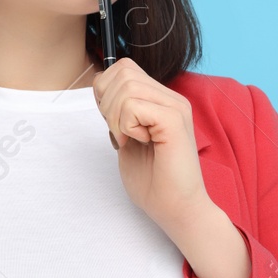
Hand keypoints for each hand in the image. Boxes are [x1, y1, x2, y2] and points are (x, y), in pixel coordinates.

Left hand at [91, 58, 208, 232]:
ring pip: (126, 87)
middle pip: (122, 71)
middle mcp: (171, 98)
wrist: (177, 209)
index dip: (106, 91)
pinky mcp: (174, 121)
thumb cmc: (154, 182)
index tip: (112, 123)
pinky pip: (134, 106)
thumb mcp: (126, 138)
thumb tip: (100, 87)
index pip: (123, 68)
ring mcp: (175, 108)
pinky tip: (141, 143)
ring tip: (130, 141)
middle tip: (119, 134)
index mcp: (162, 100)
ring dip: (116, 117)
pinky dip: (126, 126)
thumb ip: (117, 112)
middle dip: (107, 103)